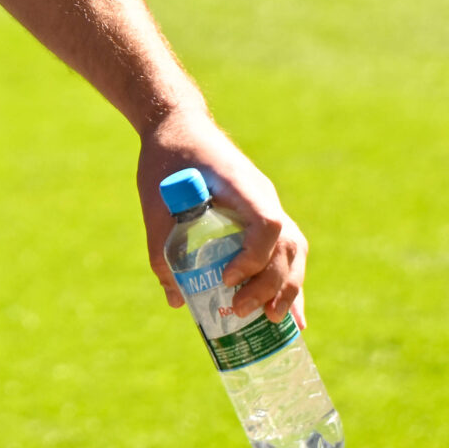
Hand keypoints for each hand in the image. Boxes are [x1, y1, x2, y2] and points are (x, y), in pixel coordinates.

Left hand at [138, 109, 307, 326]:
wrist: (178, 126)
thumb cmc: (165, 158)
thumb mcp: (154, 201)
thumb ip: (161, 247)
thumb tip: (175, 299)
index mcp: (241, 184)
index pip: (267, 222)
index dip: (254, 255)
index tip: (227, 277)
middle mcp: (263, 195)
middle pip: (287, 244)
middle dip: (271, 284)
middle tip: (240, 309)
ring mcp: (268, 204)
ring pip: (294, 250)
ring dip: (287, 288)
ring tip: (271, 321)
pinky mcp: (263, 214)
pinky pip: (286, 250)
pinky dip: (288, 281)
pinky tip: (289, 314)